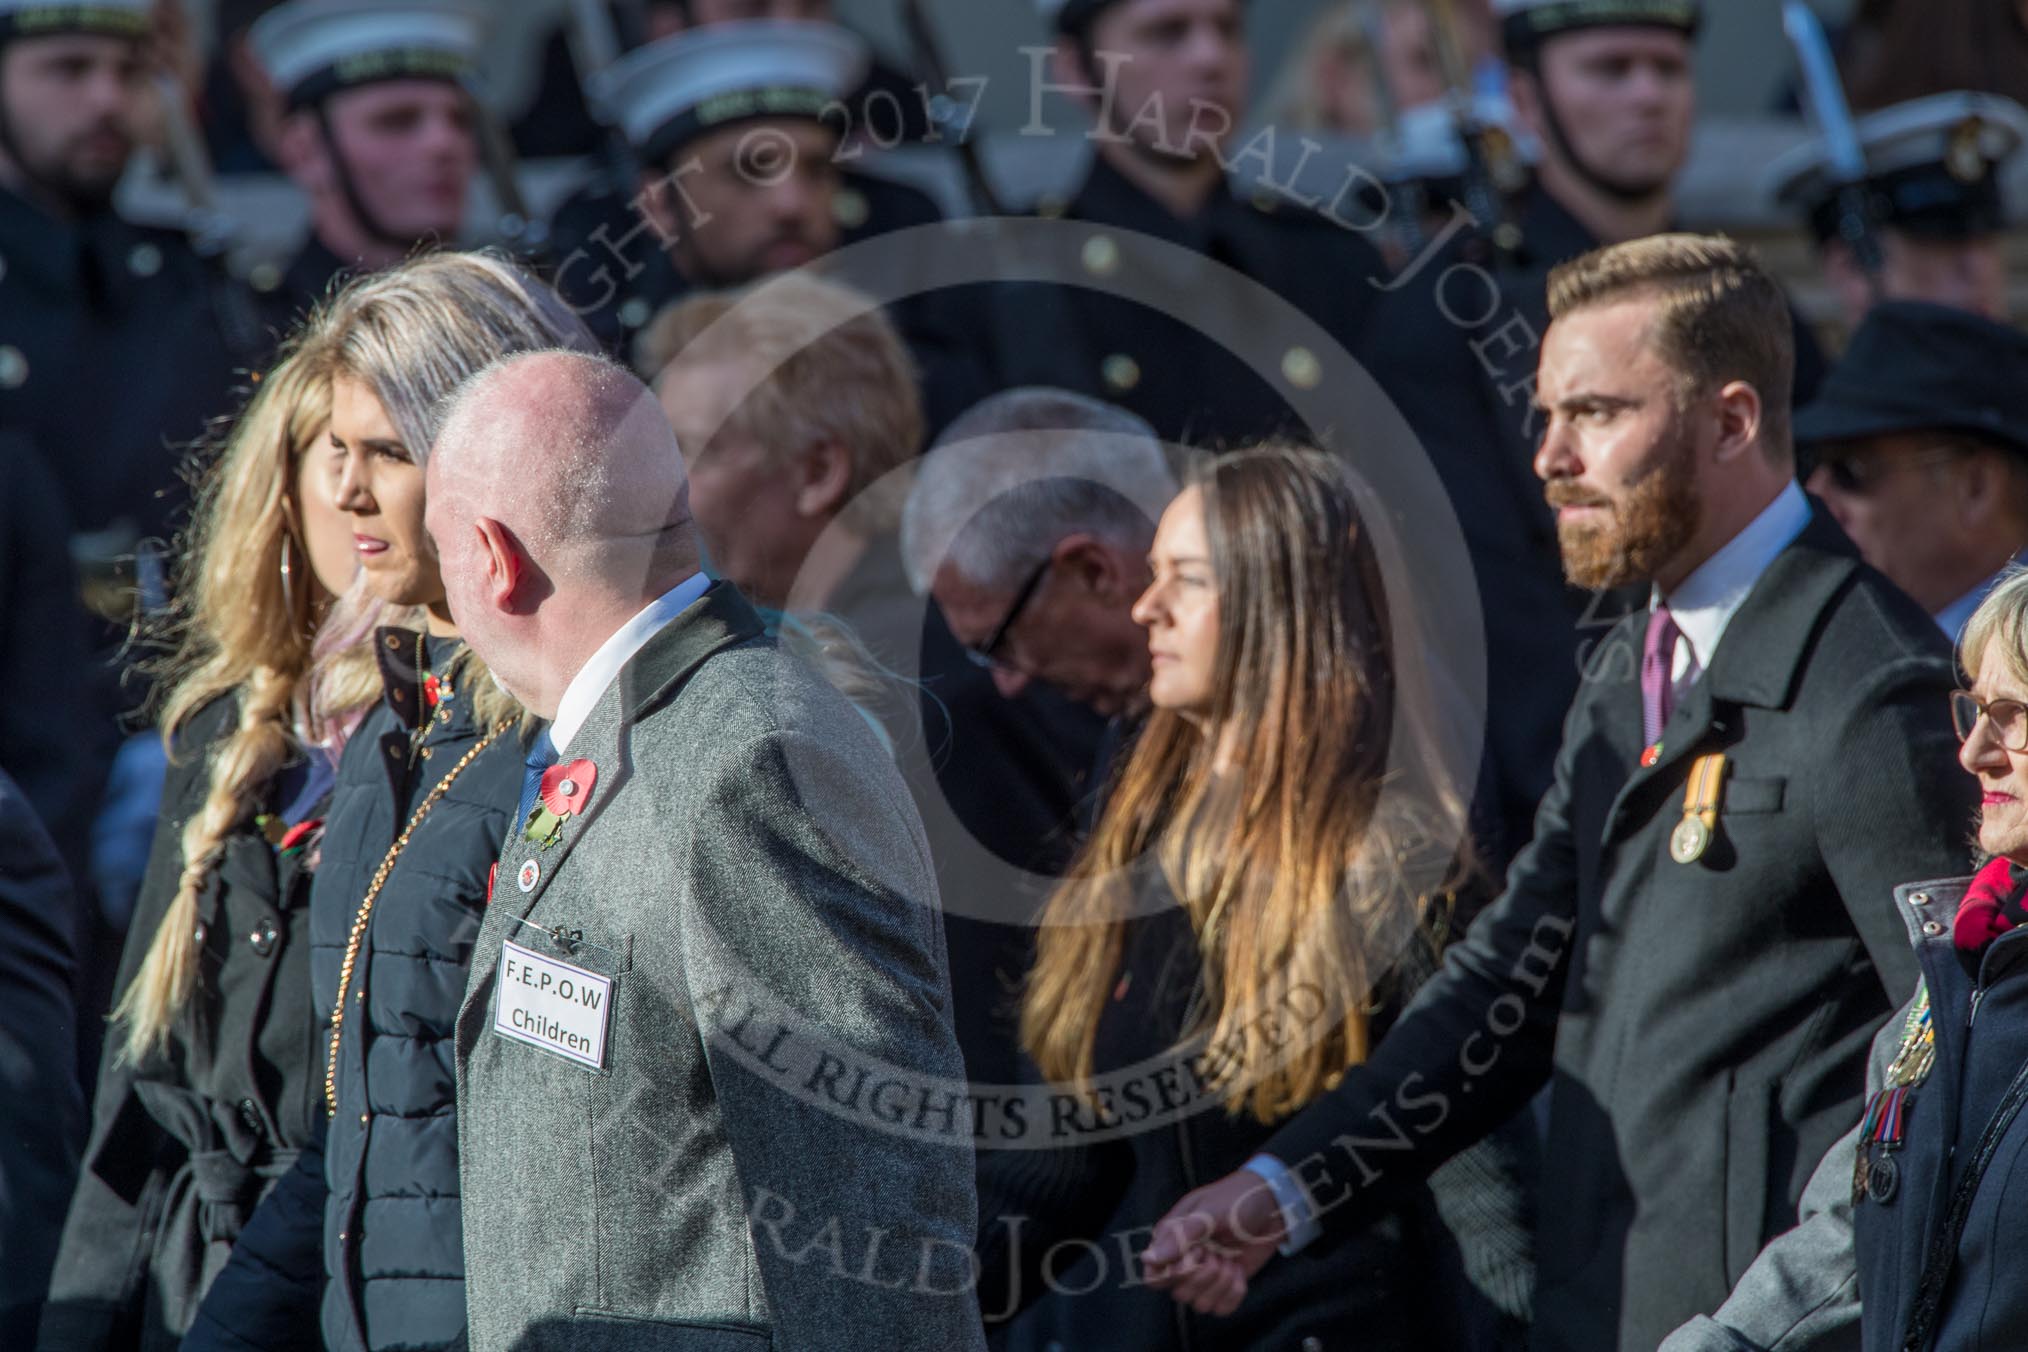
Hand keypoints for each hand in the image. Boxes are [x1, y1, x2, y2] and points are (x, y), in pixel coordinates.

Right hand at [1141, 1169, 1286, 1313]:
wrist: (1271, 1205)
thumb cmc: (1235, 1200)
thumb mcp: (1207, 1213)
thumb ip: (1178, 1237)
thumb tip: (1148, 1259)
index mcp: (1171, 1240)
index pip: (1154, 1277)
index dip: (1172, 1275)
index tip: (1194, 1256)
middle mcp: (1185, 1261)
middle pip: (1179, 1294)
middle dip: (1203, 1276)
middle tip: (1216, 1252)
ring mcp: (1206, 1275)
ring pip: (1200, 1304)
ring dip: (1220, 1285)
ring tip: (1230, 1261)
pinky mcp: (1226, 1285)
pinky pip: (1222, 1308)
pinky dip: (1234, 1294)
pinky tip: (1239, 1272)